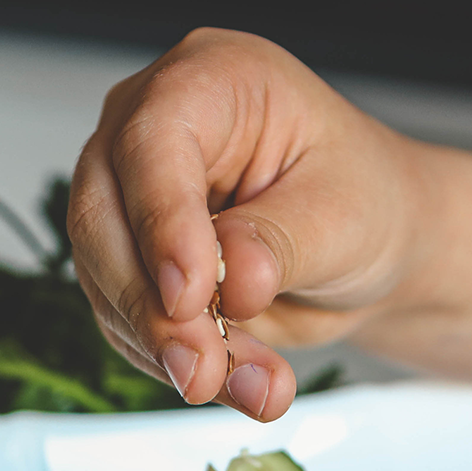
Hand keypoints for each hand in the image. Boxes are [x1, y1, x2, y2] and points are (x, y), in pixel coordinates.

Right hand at [69, 29, 429, 419]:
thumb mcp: (344, 216)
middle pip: (101, 217)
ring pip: (106, 283)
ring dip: (172, 350)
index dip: (162, 222)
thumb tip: (234, 281)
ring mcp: (129, 199)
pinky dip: (177, 364)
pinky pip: (126, 325)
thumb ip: (281, 244)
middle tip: (203, 370)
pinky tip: (239, 384)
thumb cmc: (364, 201)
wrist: (369, 249)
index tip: (191, 295)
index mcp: (207, 80)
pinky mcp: (129, 264)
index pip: (152, 142)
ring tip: (255, 389)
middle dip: (152, 308)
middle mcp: (149, 131)